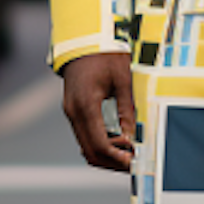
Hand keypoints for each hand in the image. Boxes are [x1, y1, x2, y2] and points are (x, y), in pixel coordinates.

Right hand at [61, 50, 135, 171]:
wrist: (83, 40)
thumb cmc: (105, 55)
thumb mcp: (123, 80)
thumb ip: (127, 110)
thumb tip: (132, 136)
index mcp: (86, 105)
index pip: (100, 144)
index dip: (117, 158)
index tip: (133, 162)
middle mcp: (74, 112)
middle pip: (90, 151)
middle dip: (111, 162)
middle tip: (132, 163)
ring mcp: (70, 112)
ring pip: (85, 146)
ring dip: (105, 154)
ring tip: (127, 153)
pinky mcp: (73, 110)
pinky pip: (84, 135)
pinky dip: (99, 144)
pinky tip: (117, 142)